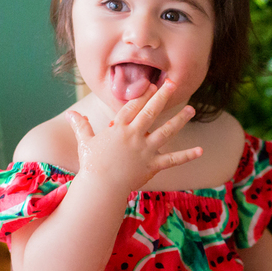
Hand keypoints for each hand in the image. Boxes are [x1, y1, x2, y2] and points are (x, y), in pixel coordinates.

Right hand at [65, 80, 202, 195]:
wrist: (100, 187)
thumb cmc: (91, 165)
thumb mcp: (85, 142)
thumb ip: (81, 126)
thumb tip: (71, 114)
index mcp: (119, 128)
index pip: (133, 106)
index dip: (143, 94)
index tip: (152, 84)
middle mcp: (135, 135)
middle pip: (151, 111)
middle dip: (163, 96)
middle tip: (173, 83)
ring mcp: (146, 150)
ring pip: (166, 131)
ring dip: (180, 119)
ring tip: (192, 109)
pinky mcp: (153, 165)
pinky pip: (173, 159)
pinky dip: (187, 155)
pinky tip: (201, 150)